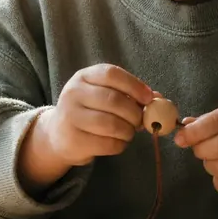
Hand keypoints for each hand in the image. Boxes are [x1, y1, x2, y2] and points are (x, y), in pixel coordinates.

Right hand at [18, 64, 151, 192]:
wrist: (58, 134)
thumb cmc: (89, 110)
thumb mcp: (104, 94)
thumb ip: (130, 94)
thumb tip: (159, 98)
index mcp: (84, 77)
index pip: (111, 74)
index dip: (134, 85)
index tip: (149, 98)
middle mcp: (73, 93)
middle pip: (113, 100)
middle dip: (134, 113)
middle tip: (141, 121)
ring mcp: (70, 117)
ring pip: (111, 124)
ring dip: (128, 131)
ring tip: (129, 132)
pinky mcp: (73, 140)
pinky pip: (107, 143)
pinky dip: (120, 144)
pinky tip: (118, 142)